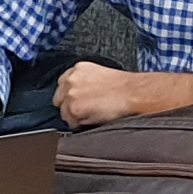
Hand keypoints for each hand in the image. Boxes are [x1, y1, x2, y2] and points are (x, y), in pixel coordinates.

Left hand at [55, 65, 192, 127]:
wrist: (133, 93)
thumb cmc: (124, 86)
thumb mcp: (99, 75)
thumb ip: (84, 82)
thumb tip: (78, 95)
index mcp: (78, 68)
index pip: (62, 84)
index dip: (69, 95)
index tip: (77, 101)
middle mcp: (71, 79)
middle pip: (59, 99)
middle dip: (69, 106)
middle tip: (85, 111)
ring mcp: (71, 94)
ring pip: (64, 113)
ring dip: (75, 116)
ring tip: (94, 115)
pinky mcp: (74, 108)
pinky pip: (71, 123)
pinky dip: (81, 124)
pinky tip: (94, 119)